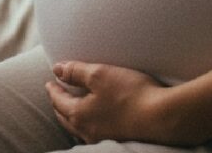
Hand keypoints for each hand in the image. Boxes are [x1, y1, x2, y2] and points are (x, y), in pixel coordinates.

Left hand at [44, 60, 171, 144]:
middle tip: (56, 95)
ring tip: (72, 107)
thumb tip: (56, 69)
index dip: (53, 90)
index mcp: (79, 115)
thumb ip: (75, 72)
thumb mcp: (99, 74)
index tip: (49, 82)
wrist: (162, 117)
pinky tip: (94, 121)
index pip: (58, 102)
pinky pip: (93, 134)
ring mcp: (103, 139)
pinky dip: (87, 125)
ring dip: (72, 117)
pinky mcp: (118, 141)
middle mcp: (88, 132)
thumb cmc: (130, 93)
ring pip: (79, 129)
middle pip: (66, 118)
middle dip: (59, 105)